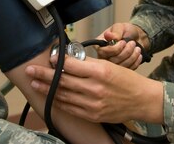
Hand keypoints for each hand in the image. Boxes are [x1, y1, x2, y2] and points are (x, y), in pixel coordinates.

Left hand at [25, 55, 162, 124]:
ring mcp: (93, 104)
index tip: (48, 58)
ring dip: (47, 89)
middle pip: (63, 80)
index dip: (57, 61)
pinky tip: (50, 96)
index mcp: (100, 71)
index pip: (72, 65)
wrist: (142, 100)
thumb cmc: (127, 80)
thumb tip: (68, 61)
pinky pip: (70, 108)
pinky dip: (58, 101)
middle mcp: (95, 88)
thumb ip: (89, 64)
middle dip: (44, 75)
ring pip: (63, 95)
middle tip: (31, 70)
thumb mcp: (110, 65)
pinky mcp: (92, 115)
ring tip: (35, 83)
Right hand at [96, 23, 149, 69]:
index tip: (123, 42)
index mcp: (100, 45)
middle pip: (113, 61)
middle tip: (133, 43)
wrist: (137, 37)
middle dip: (126, 52)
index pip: (103, 52)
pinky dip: (135, 62)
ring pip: (121, 67)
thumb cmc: (126, 31)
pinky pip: (128, 69)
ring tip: (137, 48)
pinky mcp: (121, 70)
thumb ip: (115, 32)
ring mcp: (112, 64)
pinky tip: (138, 55)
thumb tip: (108, 35)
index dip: (115, 49)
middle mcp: (103, 56)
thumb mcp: (121, 27)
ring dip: (132, 57)